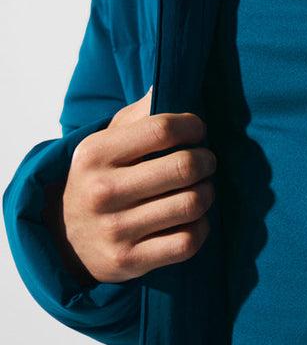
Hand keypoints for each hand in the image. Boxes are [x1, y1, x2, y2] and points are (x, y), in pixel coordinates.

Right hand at [47, 86, 216, 283]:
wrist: (62, 237)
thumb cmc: (98, 176)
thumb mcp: (106, 139)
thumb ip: (140, 112)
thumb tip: (171, 83)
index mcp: (95, 154)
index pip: (163, 129)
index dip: (192, 126)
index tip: (197, 130)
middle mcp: (102, 192)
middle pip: (184, 167)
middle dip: (206, 160)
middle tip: (205, 160)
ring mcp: (115, 230)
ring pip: (192, 204)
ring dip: (207, 193)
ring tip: (201, 187)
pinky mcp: (129, 262)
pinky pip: (188, 242)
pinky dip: (201, 227)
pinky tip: (193, 218)